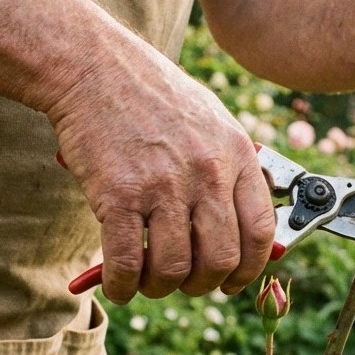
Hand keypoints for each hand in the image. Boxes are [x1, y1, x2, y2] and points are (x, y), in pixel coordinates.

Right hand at [46, 34, 274, 303]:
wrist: (93, 67)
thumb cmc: (150, 93)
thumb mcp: (211, 120)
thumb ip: (231, 167)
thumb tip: (243, 220)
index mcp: (236, 155)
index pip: (260, 231)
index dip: (249, 268)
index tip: (232, 282)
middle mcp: (207, 173)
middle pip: (221, 259)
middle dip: (203, 285)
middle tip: (184, 283)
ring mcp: (163, 186)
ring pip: (175, 269)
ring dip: (161, 288)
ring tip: (148, 281)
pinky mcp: (119, 196)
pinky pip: (128, 264)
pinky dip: (123, 286)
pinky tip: (118, 285)